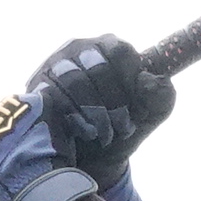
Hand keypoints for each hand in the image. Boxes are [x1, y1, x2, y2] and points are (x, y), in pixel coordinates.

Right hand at [22, 33, 175, 183]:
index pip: (122, 52)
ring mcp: (56, 64)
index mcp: (111, 47)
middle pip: (99, 67)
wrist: (91, 154)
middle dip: (114, 103)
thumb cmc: (123, 124)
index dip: (131, 83)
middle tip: (122, 128)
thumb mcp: (152, 112)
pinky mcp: (38, 85)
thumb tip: (148, 80)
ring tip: (105, 134)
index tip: (136, 108)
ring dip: (95, 113)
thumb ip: (162, 94)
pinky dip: (74, 118)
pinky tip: (85, 132)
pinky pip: (55, 96)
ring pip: (76, 81)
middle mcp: (81, 48)